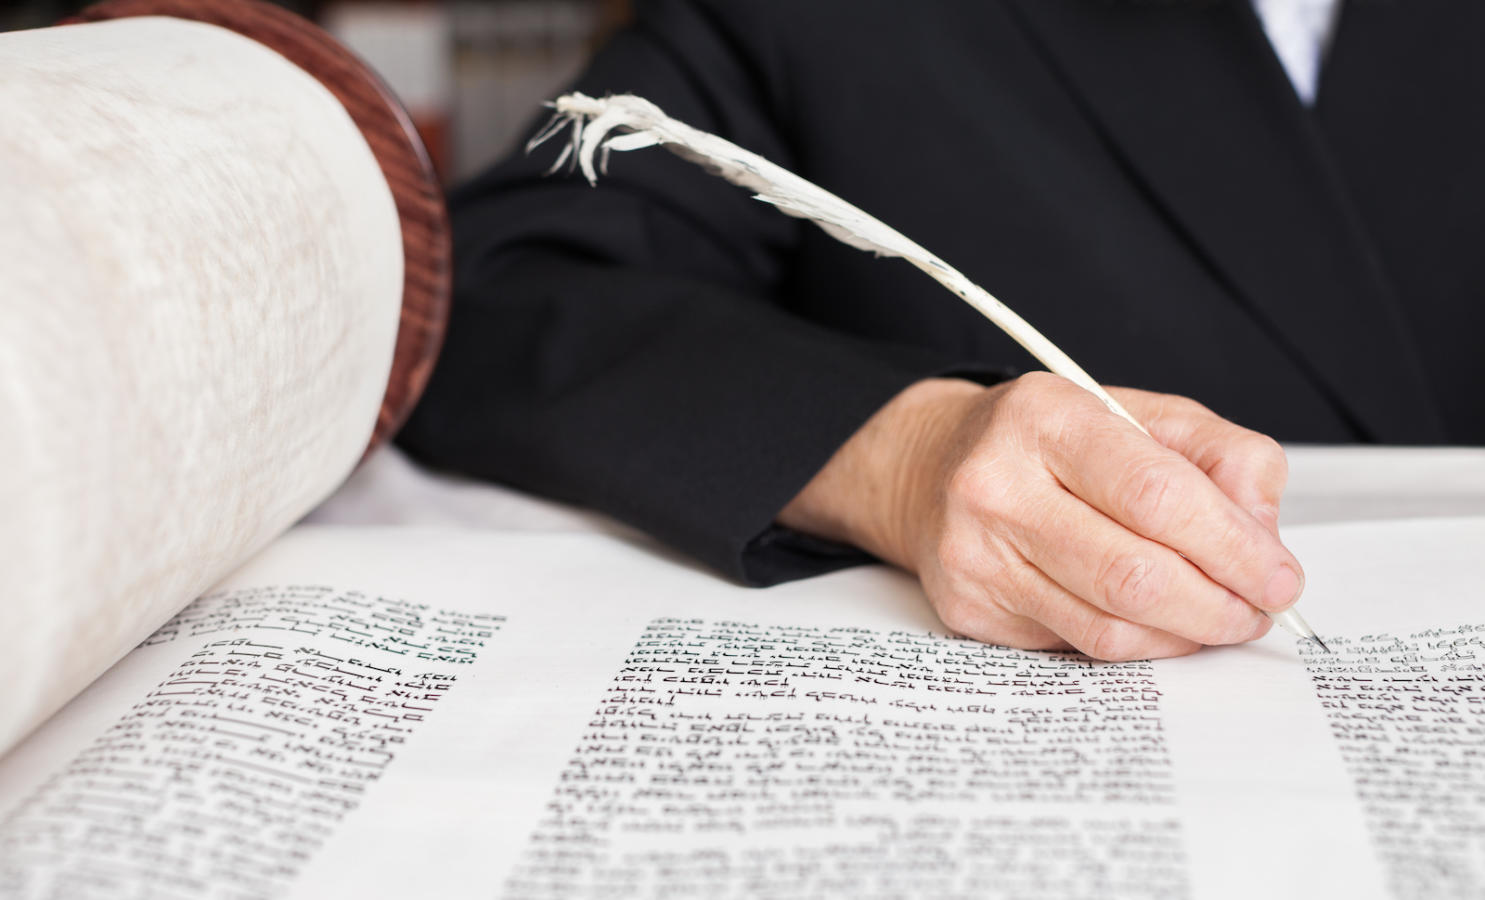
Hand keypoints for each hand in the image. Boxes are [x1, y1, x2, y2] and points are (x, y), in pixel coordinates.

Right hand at [778, 374, 1303, 659]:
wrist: (931, 464)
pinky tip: (1153, 621)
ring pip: (1108, 627)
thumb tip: (1261, 538)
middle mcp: (996, 485)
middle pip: (1134, 575)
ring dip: (1183, 635)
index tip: (1279, 577)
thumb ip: (1222, 457)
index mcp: (1046, 417)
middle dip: (1218, 606)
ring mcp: (974, 554)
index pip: (1156, 495)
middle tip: (1256, 611)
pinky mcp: (967, 607)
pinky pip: (1076, 646)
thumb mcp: (1141, 415)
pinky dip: (1135, 644)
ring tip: (1216, 617)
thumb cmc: (1051, 442)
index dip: (1233, 547)